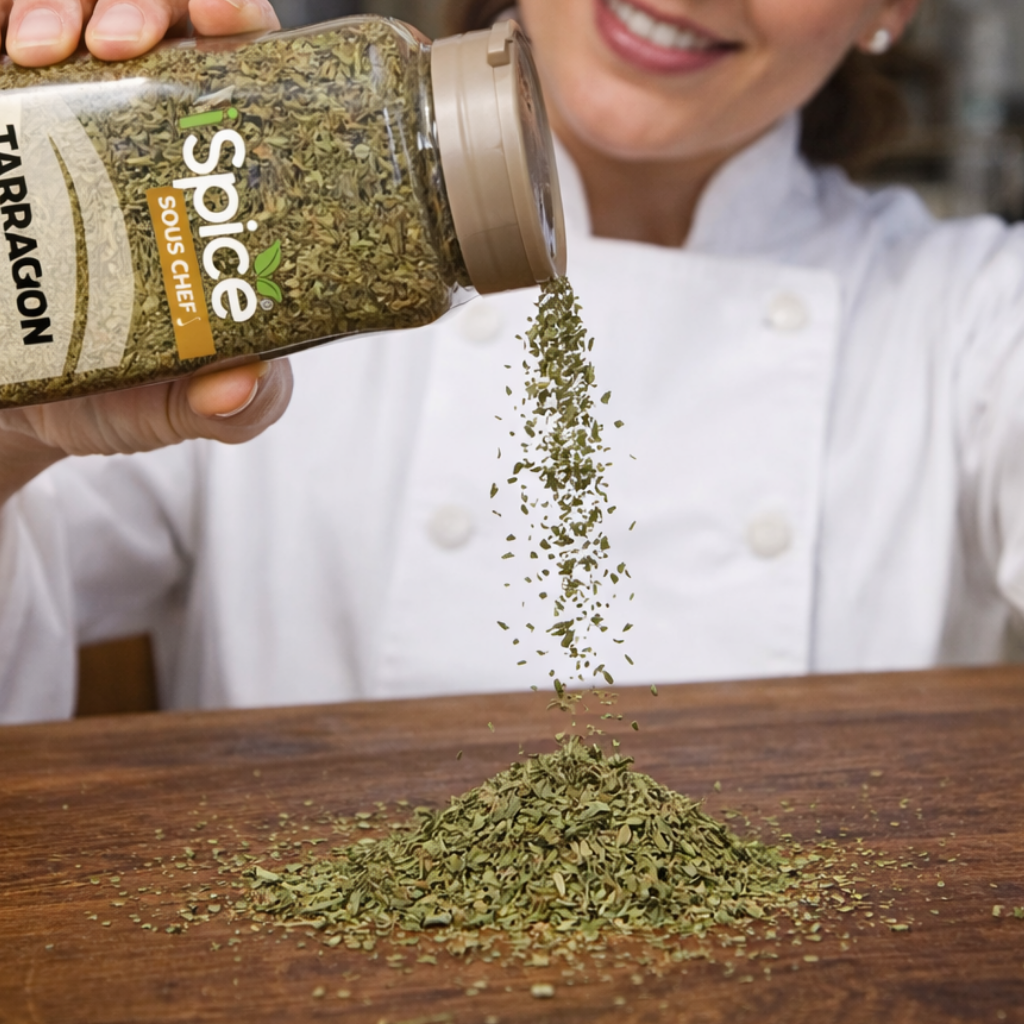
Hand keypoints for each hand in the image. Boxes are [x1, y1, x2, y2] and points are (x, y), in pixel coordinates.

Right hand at [0, 0, 289, 505]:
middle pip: (158, 19)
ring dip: (51, 0)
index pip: (245, 67)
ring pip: (66, 10)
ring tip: (33, 48)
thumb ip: (235, 404)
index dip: (236, 19)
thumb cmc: (129, 387)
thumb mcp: (189, 404)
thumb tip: (238, 386)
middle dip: (138, 2)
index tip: (222, 20)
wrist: (28, 401)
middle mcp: (149, 131)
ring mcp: (69, 118)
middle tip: (113, 44)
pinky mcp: (5, 120)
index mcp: (219, 178)